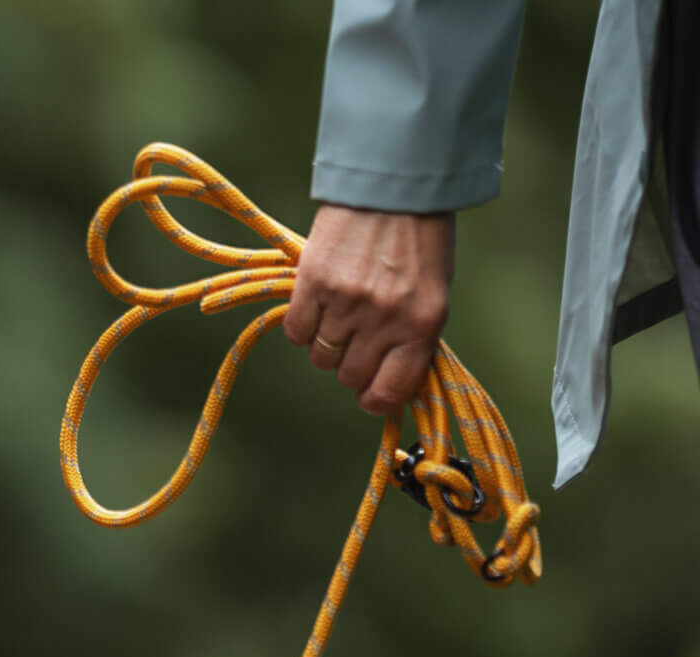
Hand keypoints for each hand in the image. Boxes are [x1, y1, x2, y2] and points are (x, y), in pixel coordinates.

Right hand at [284, 204, 455, 414]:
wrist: (393, 184)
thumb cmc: (419, 238)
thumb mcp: (432, 291)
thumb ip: (412, 335)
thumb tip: (388, 377)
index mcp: (422, 323)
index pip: (390, 390)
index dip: (376, 399)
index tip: (370, 394)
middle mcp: (384, 319)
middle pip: (349, 376)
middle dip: (351, 364)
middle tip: (355, 340)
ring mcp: (347, 303)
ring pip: (321, 356)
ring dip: (326, 341)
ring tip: (339, 311)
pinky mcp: (313, 286)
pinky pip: (297, 333)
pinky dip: (303, 326)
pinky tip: (317, 304)